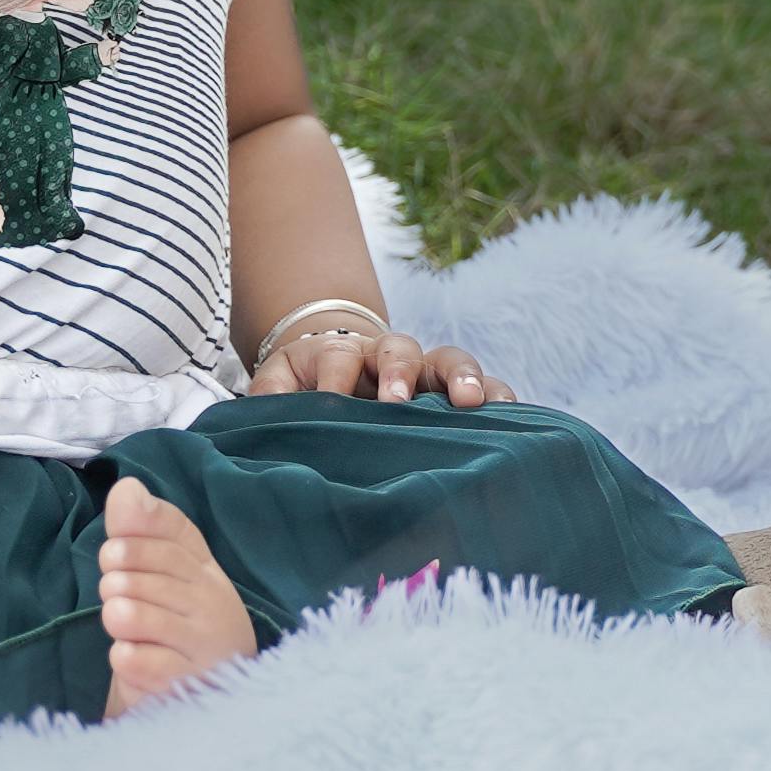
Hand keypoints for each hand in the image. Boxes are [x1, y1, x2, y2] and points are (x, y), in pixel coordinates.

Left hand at [251, 318, 504, 407]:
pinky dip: (498, 398)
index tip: (330, 399)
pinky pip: (486, 387)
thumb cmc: (305, 393)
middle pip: (400, 350)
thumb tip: (259, 421)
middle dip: (400, 372)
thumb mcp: (276, 390)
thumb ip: (268, 400)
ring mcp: (428, 372)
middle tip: (397, 401)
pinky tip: (511, 416)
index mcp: (341, 354)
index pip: (340, 357)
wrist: (340, 379)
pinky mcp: (457, 393)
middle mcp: (388, 357)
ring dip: (460, 378)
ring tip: (469, 402)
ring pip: (450, 361)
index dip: (336, 377)